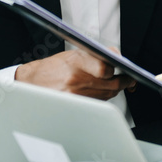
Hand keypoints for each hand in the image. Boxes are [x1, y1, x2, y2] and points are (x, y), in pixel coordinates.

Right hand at [15, 49, 134, 100]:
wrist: (31, 83)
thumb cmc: (52, 68)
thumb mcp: (73, 54)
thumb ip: (96, 55)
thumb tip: (117, 56)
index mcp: (76, 61)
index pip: (105, 67)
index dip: (117, 70)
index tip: (123, 69)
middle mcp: (76, 79)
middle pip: (111, 84)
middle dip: (125, 82)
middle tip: (130, 79)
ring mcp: (75, 95)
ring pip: (107, 94)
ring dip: (115, 89)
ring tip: (117, 83)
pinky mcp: (74, 106)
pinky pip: (97, 103)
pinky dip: (103, 97)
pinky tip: (102, 92)